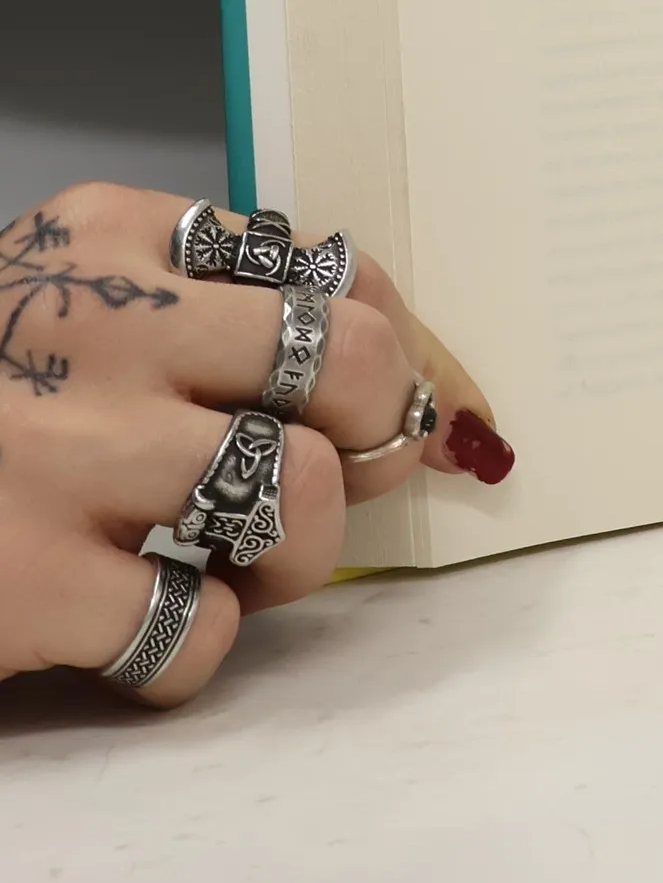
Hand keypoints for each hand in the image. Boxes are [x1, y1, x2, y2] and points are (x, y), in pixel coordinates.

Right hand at [0, 184, 513, 707]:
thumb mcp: (63, 291)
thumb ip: (203, 298)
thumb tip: (399, 365)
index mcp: (111, 236)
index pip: (330, 271)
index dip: (398, 343)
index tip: (405, 396)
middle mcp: (97, 324)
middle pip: (350, 361)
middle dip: (381, 427)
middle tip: (343, 471)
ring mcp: (59, 453)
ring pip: (300, 496)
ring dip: (296, 552)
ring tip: (233, 558)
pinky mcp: (22, 581)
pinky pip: (198, 631)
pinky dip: (192, 646)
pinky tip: (136, 622)